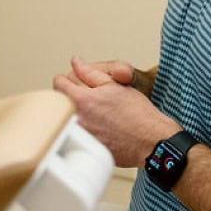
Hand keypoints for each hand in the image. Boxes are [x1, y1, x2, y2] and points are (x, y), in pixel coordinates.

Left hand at [53, 56, 178, 166]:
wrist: (151, 143)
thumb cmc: (138, 115)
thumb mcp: (115, 85)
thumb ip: (90, 72)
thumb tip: (76, 62)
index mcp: (81, 99)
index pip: (58, 82)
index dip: (69, 79)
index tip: (79, 82)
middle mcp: (76, 119)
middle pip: (61, 100)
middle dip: (72, 95)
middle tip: (91, 98)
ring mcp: (80, 136)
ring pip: (68, 117)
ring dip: (77, 112)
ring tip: (98, 114)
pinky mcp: (86, 148)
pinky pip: (77, 133)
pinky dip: (85, 128)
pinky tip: (101, 128)